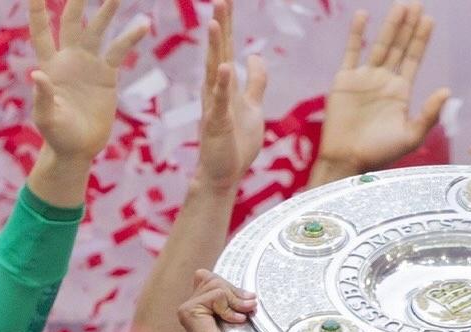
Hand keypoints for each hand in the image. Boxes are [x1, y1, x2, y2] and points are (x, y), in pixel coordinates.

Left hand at [28, 0, 147, 160]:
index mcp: (50, 64)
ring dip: (106, 11)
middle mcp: (68, 58)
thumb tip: (37, 75)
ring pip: (97, 30)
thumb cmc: (57, 135)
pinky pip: (119, 51)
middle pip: (70, 20)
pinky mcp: (107, 76)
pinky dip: (130, 37)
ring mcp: (89, 65)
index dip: (38, 9)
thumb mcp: (46, 118)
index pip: (42, 30)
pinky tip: (144, 25)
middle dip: (76, 0)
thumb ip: (42, 96)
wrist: (78, 148)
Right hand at [177, 269, 255, 331]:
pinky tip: (234, 321)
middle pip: (214, 279)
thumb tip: (250, 292)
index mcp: (200, 304)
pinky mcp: (188, 311)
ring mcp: (187, 308)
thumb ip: (236, 298)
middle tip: (250, 307)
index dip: (231, 287)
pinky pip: (216, 296)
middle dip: (236, 292)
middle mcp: (191, 304)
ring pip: (216, 286)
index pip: (212, 278)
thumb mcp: (238, 315)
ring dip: (236, 301)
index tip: (248, 302)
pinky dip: (229, 308)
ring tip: (244, 316)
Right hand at [196, 0, 266, 192]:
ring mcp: (215, 106)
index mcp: (226, 85)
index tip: (226, 0)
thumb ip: (256, 82)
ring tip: (214, 22)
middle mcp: (217, 91)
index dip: (228, 26)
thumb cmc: (236, 143)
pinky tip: (225, 67)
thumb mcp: (253, 107)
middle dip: (220, 26)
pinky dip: (222, 84)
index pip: (226, 48)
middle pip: (219, 52)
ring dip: (214, 47)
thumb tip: (256, 56)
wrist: (224, 174)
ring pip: (214, 71)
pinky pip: (220, 102)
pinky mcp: (217, 124)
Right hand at [313, 3, 450, 179]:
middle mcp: (384, 81)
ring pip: (379, 44)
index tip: (429, 20)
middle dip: (408, 26)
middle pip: (399, 47)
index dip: (421, 40)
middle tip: (417, 4)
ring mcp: (364, 78)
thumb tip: (447, 90)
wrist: (347, 160)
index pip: (413, 60)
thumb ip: (429, 115)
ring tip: (401, 5)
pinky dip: (356, 34)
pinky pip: (352, 51)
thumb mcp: (410, 137)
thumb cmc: (379, 154)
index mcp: (400, 93)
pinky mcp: (345, 80)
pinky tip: (363, 15)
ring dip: (390, 25)